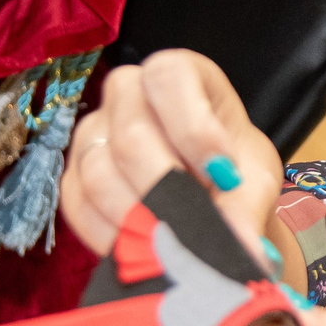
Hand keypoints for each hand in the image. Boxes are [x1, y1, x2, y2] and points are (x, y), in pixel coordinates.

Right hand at [58, 50, 282, 254]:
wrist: (211, 198)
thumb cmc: (232, 171)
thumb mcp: (253, 181)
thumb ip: (246, 206)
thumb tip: (243, 250)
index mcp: (178, 75)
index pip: (168, 76)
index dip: (193, 127)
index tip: (223, 174)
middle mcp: (127, 94)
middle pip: (130, 135)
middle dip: (167, 187)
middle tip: (198, 221)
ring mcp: (92, 134)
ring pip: (99, 173)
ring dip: (141, 216)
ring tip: (177, 238)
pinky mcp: (73, 178)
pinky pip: (78, 205)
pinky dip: (112, 236)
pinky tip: (143, 249)